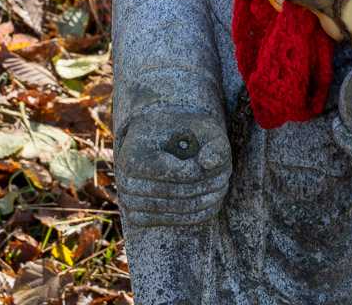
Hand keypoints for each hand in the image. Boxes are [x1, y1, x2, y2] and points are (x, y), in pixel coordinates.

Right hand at [117, 110, 230, 226]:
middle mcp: (125, 179)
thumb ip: (214, 144)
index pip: (175, 173)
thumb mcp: (204, 129)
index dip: (201, 172)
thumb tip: (209, 165)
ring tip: (221, 188)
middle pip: (175, 193)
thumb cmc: (185, 133)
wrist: (158, 143)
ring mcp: (128, 200)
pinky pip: (167, 222)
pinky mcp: (136, 216)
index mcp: (135, 153)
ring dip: (204, 202)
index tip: (220, 164)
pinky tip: (209, 202)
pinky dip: (193, 216)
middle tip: (226, 178)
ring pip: (174, 210)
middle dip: (207, 187)